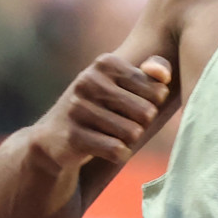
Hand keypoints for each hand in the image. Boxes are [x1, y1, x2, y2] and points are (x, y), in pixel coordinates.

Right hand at [33, 54, 172, 171]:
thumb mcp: (122, 85)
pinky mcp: (73, 136)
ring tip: (111, 135)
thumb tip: (163, 76)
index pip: (157, 91)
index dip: (151, 106)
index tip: (132, 106)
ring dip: (128, 140)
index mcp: (105, 63)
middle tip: (122, 123)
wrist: (54, 136)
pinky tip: (106, 148)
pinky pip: (116, 150)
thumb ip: (151, 75)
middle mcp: (89, 80)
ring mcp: (78, 108)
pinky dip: (118, 154)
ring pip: (133, 133)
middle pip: (147, 113)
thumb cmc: (100, 107)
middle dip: (141, 125)